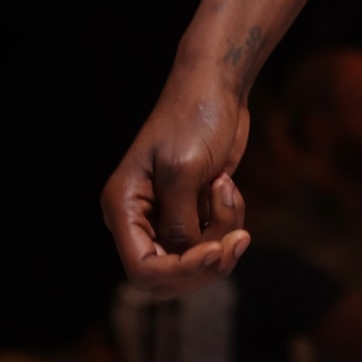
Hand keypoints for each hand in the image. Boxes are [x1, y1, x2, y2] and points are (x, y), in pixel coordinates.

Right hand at [101, 64, 253, 287]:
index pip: (142, 270)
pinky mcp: (192, 210)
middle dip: (207, 261)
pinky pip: (212, 239)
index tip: (214, 251)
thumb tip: (188, 259)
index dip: (179, 271)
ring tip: (228, 190)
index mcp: (124, 207)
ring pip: (196, 259)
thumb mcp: (183, 171)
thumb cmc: (194, 118)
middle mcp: (140, 218)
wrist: (217, 86)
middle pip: (169, 275)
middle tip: (238, 238)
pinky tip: (227, 185)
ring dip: (222, 233)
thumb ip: (180, 223)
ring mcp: (166, 216)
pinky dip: (228, 220)